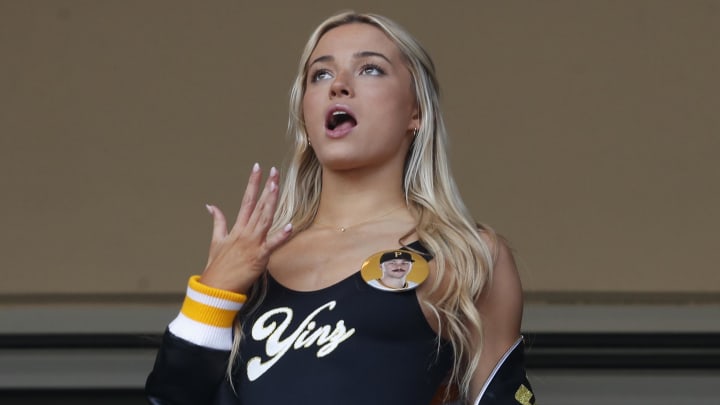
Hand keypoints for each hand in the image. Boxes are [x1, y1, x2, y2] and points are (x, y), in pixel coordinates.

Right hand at [200, 163, 291, 292]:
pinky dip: (281, 236)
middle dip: (266, 188)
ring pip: (264, 219)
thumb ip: (217, 221)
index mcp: (237, 228)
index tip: (258, 168)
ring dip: (270, 203)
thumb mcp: (216, 241)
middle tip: (274, 172)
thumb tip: (211, 205)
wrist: (216, 288)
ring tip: (277, 187)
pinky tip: (291, 226)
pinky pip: (272, 244)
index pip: (246, 200)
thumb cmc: (217, 266)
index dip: (253, 183)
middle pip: (257, 206)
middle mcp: (245, 233)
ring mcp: (252, 244)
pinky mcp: (259, 257)